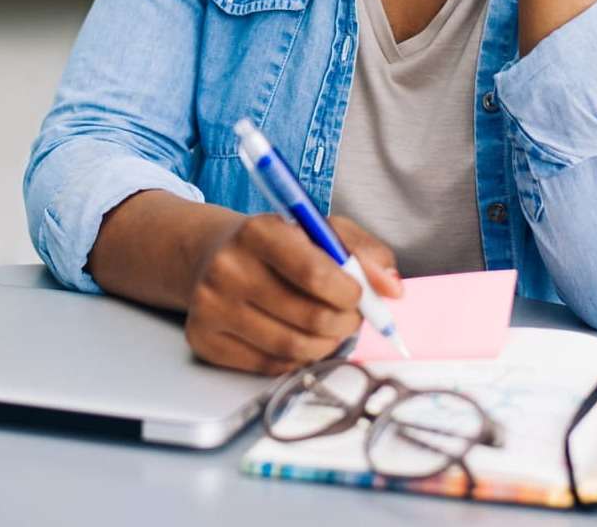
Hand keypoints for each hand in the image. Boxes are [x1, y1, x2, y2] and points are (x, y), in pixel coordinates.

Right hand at [183, 212, 401, 374]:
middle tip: (351, 316)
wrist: (213, 255)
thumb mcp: (322, 229)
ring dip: (326, 344)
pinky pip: (270, 367)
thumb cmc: (279, 242)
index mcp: (258, 230)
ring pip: (293, 347)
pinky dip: (296, 358)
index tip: (359, 294)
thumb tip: (393, 289)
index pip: (315, 273)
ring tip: (330, 328)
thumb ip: (364, 252)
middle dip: (345, 323)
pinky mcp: (204, 341)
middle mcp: (228, 268)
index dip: (349, 292)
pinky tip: (298, 337)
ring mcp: (211, 307)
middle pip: (309, 317)